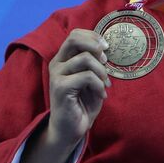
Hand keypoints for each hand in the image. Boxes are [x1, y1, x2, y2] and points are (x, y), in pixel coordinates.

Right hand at [46, 29, 110, 148]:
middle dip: (96, 46)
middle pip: (74, 39)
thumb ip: (95, 62)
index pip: (75, 34)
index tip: (107, 48)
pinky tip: (101, 95)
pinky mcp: (60, 87)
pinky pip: (87, 77)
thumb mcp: (92, 78)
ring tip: (105, 84)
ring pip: (86, 59)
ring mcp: (57, 75)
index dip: (93, 36)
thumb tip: (105, 47)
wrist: (72, 128)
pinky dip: (99, 85)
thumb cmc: (83, 102)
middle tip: (106, 60)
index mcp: (64, 59)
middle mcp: (57, 64)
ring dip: (102, 71)